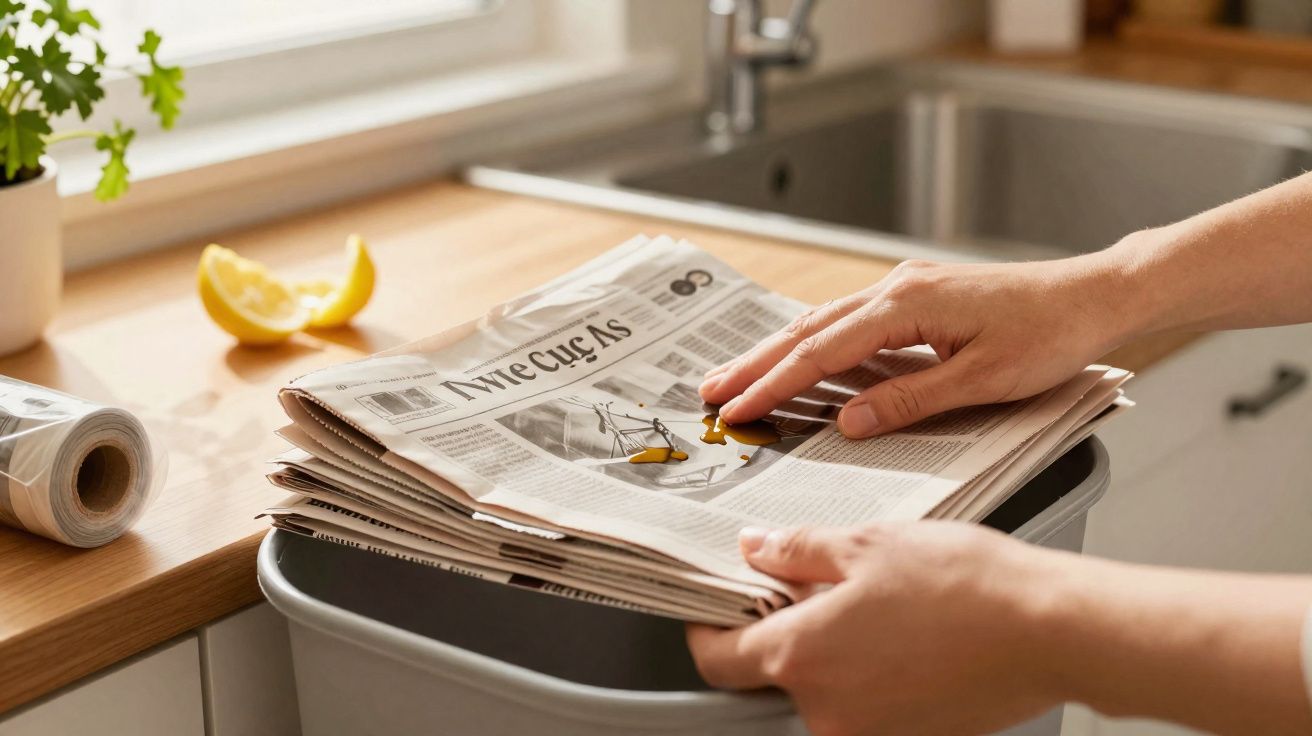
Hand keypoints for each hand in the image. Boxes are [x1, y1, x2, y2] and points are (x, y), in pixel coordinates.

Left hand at [686, 523, 1070, 735]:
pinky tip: (904, 633)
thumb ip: (798, 552)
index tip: (713, 608)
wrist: (1051, 632)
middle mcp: (827, 711)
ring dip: (832, 651)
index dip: (707, 629)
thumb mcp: (867, 545)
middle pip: (774, 674)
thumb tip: (755, 550)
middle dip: (782, 631)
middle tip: (809, 586)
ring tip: (873, 603)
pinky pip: (868, 706)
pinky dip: (871, 673)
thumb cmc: (965, 585)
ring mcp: (870, 735)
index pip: (719, 659)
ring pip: (825, 690)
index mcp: (802, 657)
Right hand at [700, 256, 1130, 436]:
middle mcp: (896, 289)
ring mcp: (905, 288)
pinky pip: (849, 319)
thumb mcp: (982, 380)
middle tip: (709, 390)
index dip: (774, 383)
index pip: (822, 352)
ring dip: (778, 350)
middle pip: (808, 329)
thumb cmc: (1049, 335)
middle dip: (756, 362)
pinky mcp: (918, 296)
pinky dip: (814, 340)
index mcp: (906, 306)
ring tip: (738, 375)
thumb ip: (909, 400)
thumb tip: (847, 421)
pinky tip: (799, 354)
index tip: (736, 407)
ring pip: (824, 320)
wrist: (1094, 294)